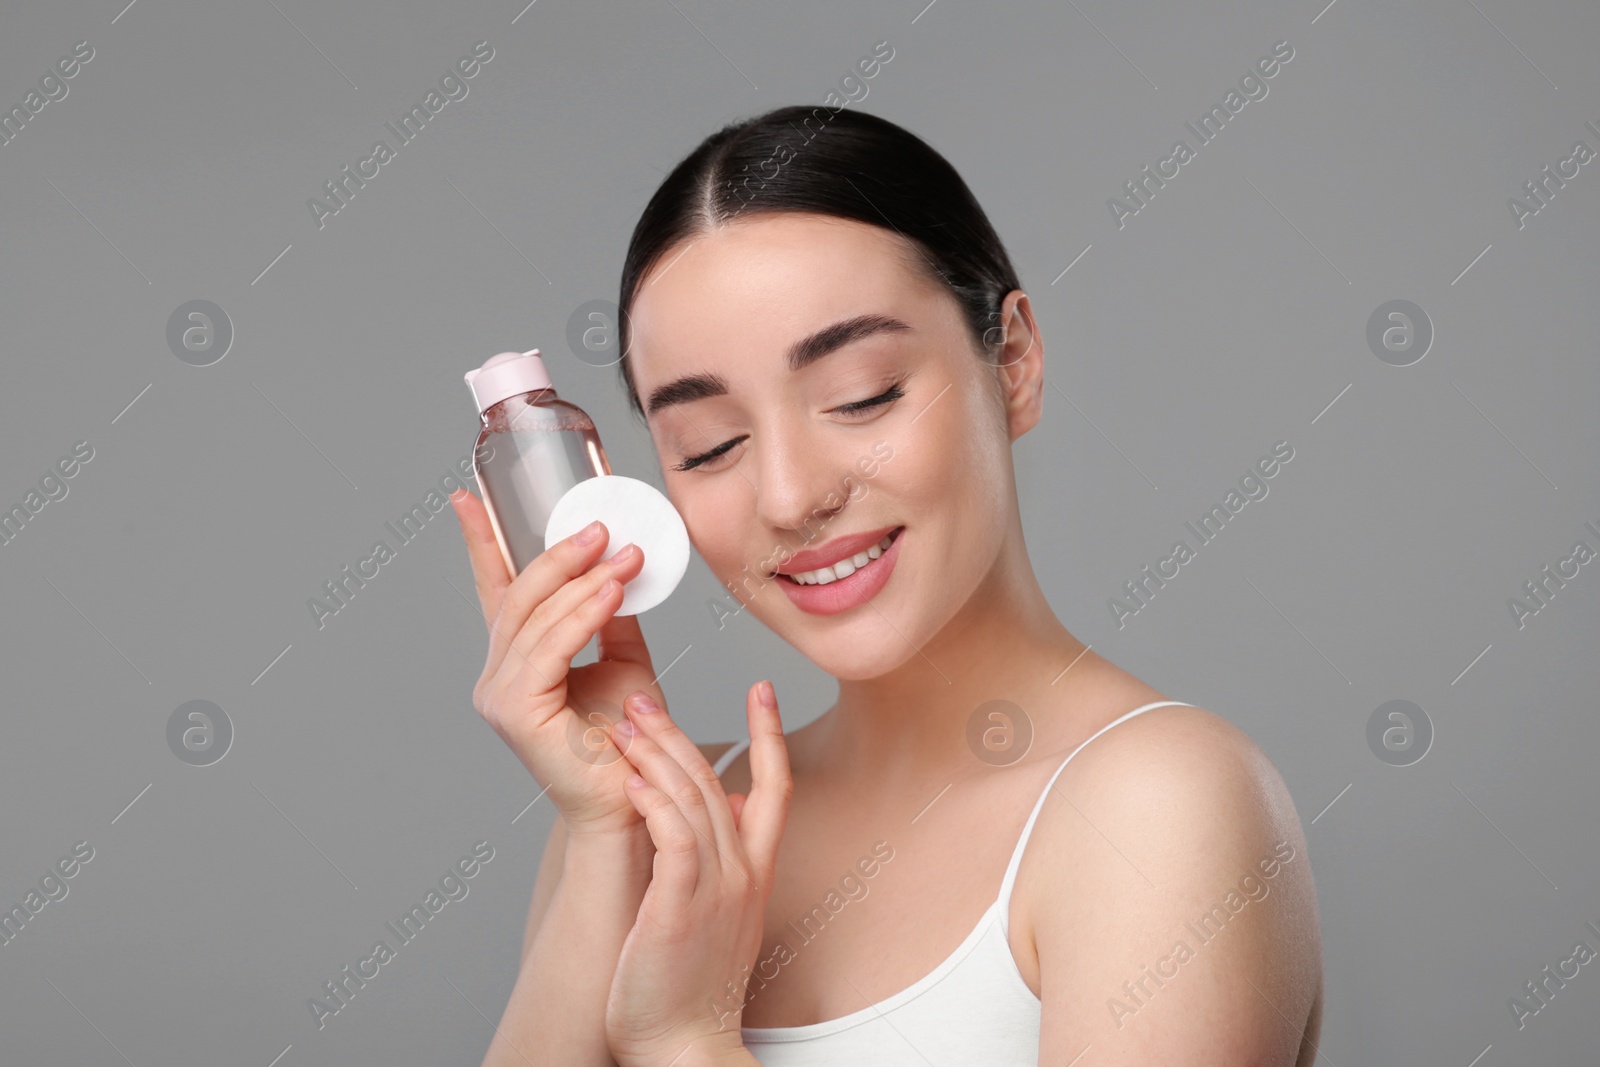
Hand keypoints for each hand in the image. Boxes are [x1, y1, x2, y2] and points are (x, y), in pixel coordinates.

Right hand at [451, 486, 669, 836]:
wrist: (638, 798)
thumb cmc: (630, 739)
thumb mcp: (624, 659)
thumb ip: (612, 616)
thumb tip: (620, 567)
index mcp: (516, 660)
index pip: (496, 591)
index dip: (482, 544)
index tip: (468, 498)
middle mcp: (497, 676)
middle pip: (519, 597)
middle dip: (559, 556)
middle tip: (601, 528)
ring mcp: (499, 696)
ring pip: (536, 619)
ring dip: (583, 581)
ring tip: (624, 556)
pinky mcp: (515, 712)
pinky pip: (549, 649)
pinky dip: (582, 616)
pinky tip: (611, 593)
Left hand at [602, 681, 791, 1066]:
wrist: (685, 1048)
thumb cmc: (685, 989)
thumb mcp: (718, 918)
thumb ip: (723, 865)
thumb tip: (726, 815)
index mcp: (754, 872)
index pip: (776, 785)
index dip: (769, 733)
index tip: (762, 688)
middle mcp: (743, 872)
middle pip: (719, 780)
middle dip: (678, 731)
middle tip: (641, 697)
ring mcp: (717, 888)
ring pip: (693, 798)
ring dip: (656, 753)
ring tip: (621, 722)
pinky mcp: (683, 905)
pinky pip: (675, 836)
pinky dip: (655, 800)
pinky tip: (631, 778)